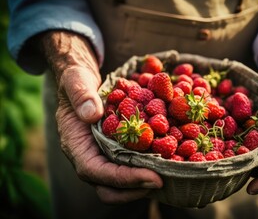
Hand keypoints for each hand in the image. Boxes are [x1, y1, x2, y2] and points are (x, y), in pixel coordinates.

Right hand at [24, 31, 162, 203]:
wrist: (81, 83)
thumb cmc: (76, 82)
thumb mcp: (76, 81)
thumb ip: (80, 94)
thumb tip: (91, 113)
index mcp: (75, 145)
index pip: (96, 171)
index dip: (123, 178)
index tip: (151, 177)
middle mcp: (89, 156)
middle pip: (108, 187)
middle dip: (135, 188)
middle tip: (163, 181)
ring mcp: (103, 156)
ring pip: (121, 183)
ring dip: (143, 183)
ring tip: (169, 175)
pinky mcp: (116, 150)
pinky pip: (130, 166)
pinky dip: (148, 168)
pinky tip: (168, 161)